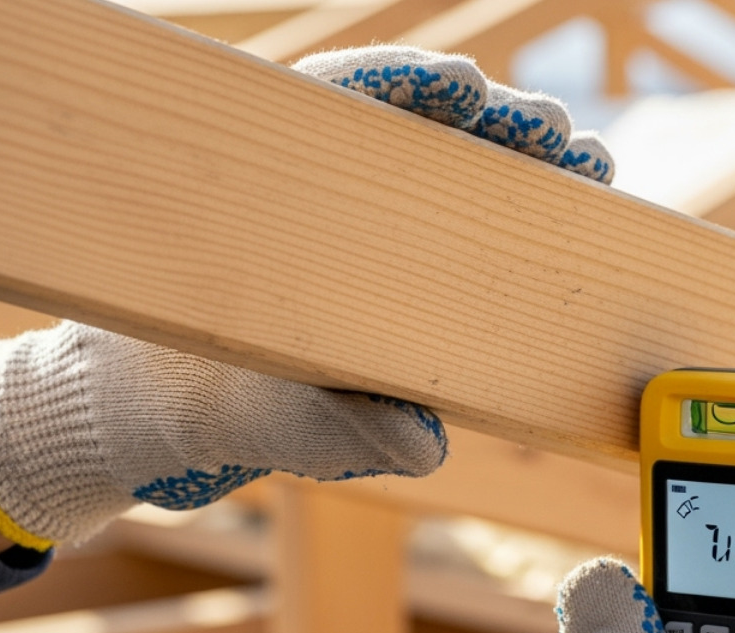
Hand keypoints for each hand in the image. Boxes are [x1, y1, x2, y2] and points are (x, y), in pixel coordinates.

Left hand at [0, 47, 614, 550]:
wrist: (151, 415)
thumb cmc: (184, 398)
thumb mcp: (246, 416)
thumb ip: (326, 426)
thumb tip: (422, 444)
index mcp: (251, 195)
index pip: (333, 104)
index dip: (402, 86)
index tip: (464, 86)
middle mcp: (304, 193)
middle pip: (407, 128)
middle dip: (490, 124)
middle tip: (562, 138)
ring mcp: (345, 228)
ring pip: (436, 172)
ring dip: (511, 167)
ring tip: (583, 167)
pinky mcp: (373, 270)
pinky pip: (443, 231)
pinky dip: (498, 221)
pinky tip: (551, 216)